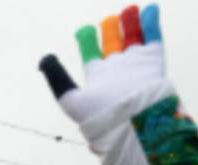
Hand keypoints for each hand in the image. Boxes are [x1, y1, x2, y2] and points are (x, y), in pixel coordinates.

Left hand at [39, 4, 164, 124]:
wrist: (131, 121)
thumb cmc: (98, 114)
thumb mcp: (69, 98)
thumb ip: (57, 77)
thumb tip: (44, 59)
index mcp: (97, 76)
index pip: (91, 54)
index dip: (87, 41)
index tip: (83, 31)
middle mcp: (117, 69)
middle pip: (113, 44)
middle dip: (111, 30)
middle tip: (108, 19)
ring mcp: (136, 64)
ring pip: (134, 38)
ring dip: (132, 23)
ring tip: (130, 9)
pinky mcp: (153, 60)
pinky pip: (153, 37)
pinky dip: (151, 22)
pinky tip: (149, 9)